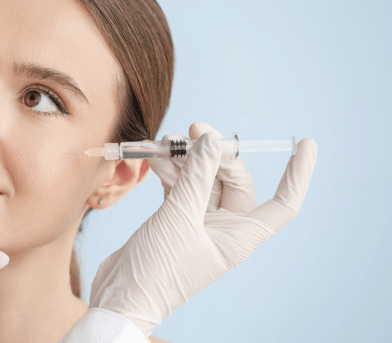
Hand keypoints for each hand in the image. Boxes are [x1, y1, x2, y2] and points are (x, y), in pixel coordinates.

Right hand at [88, 122, 316, 335]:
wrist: (121, 296)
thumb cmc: (157, 271)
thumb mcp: (179, 219)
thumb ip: (196, 177)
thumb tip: (211, 141)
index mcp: (240, 236)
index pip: (283, 204)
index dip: (297, 175)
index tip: (307, 144)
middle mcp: (225, 228)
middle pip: (234, 179)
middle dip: (216, 153)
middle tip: (195, 131)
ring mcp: (199, 221)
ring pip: (203, 178)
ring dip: (186, 157)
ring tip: (167, 141)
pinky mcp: (174, 216)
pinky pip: (180, 184)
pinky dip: (170, 169)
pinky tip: (155, 154)